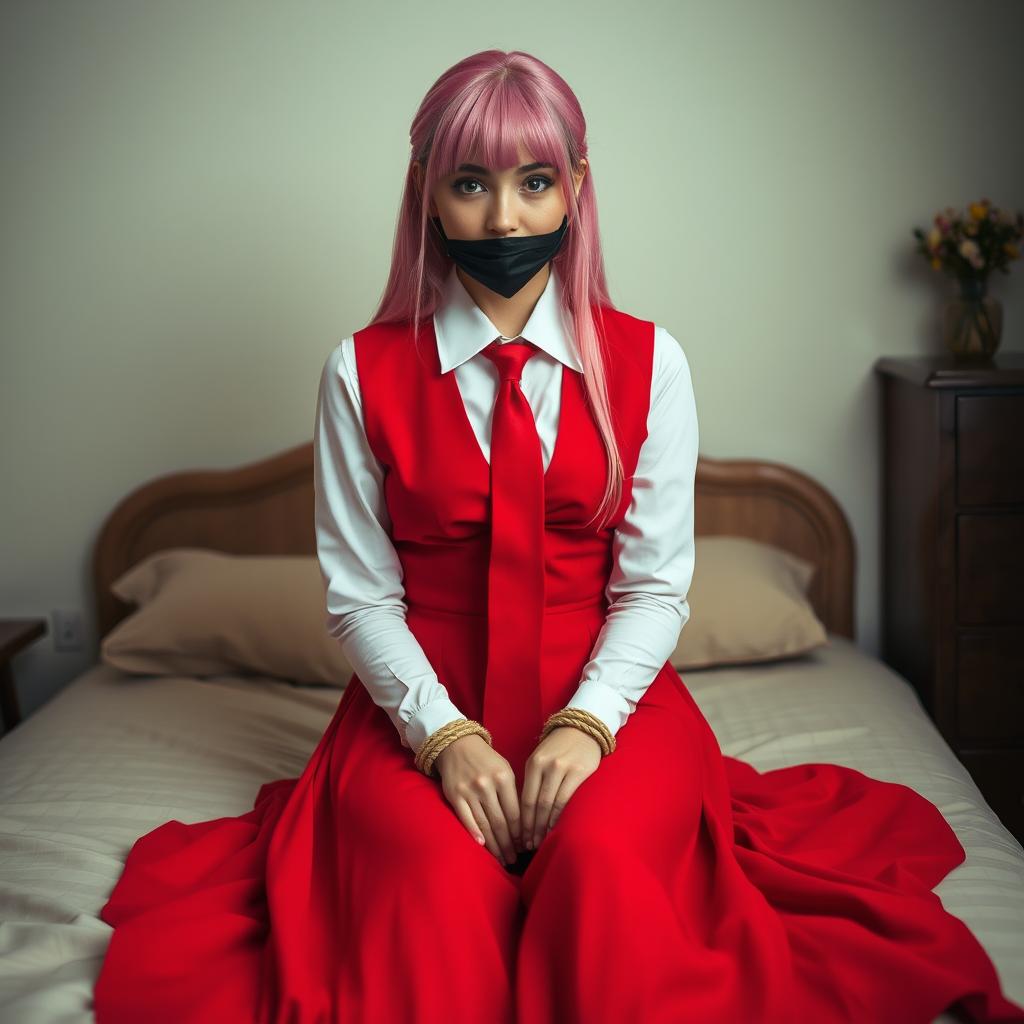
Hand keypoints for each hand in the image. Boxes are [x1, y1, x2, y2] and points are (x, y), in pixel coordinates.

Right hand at [434, 733, 521, 865]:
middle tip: (514, 859)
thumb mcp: (505, 770)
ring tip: (502, 858)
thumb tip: (523, 823)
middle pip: (500, 822)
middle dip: (509, 844)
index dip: (520, 833)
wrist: (458, 745)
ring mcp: (469, 791)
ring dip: (495, 845)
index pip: (515, 813)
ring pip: (484, 825)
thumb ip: (512, 793)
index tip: (524, 846)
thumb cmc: (486, 760)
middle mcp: (487, 785)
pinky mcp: (455, 796)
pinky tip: (482, 845)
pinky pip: (466, 819)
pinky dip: (475, 833)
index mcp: (504, 778)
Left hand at [520, 726, 601, 850]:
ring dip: (544, 826)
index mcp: (533, 763)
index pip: (525, 798)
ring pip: (551, 804)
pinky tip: (556, 828)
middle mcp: (547, 766)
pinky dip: (559, 816)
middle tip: (528, 846)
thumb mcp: (540, 759)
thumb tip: (523, 814)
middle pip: (536, 804)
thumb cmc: (558, 748)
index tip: (519, 837)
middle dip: (531, 828)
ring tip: (540, 841)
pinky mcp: (580, 772)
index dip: (521, 821)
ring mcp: (563, 768)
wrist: (582, 729)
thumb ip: (533, 781)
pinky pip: (567, 800)